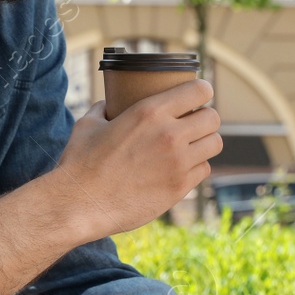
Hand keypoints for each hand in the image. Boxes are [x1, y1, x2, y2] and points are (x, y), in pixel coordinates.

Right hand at [50, 79, 221, 240]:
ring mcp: (178, 163)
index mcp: (149, 112)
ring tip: (191, 145)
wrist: (79, 204)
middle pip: (213, 118)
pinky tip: (180, 168)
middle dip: (205, 118)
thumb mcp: (89, 124)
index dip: (202, 91)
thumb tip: (107, 104)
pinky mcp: (179, 188)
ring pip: (214, 144)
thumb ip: (104, 109)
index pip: (200, 90)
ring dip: (204, 143)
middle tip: (192, 123)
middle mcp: (170, 135)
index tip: (198, 95)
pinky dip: (196, 167)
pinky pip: (204, 170)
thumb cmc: (80, 163)